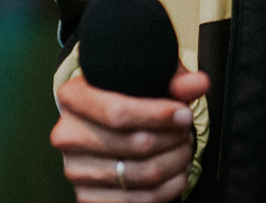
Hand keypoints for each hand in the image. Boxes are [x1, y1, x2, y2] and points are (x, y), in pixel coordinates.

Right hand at [51, 64, 210, 201]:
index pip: (117, 112)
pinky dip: (168, 187)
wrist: (101, 124)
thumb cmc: (125, 96)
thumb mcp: (146, 76)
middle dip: (173, 139)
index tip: (184, 114)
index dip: (158, 115)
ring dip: (175, 162)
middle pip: (135, 144)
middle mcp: (67, 135)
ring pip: (142, 174)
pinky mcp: (87, 197)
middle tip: (186, 131)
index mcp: (73, 97)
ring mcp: (75, 170)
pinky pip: (138, 200)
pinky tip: (176, 171)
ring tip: (184, 148)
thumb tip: (198, 84)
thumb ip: (174, 79)